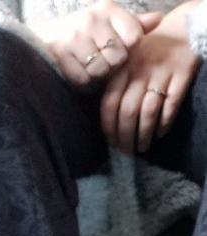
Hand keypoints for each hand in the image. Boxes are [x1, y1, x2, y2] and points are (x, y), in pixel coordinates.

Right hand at [32, 0, 163, 89]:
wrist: (48, 35)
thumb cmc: (87, 31)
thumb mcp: (111, 22)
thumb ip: (135, 24)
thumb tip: (160, 19)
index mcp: (107, 9)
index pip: (134, 37)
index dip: (130, 49)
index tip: (121, 49)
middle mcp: (91, 19)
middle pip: (118, 57)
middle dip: (113, 65)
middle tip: (104, 61)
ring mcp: (74, 37)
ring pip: (101, 70)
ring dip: (98, 75)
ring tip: (92, 67)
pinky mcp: (61, 55)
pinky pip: (83, 79)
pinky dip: (84, 82)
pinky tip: (81, 72)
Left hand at [100, 1, 199, 152]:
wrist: (181, 30)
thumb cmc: (147, 53)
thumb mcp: (125, 63)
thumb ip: (114, 86)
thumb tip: (106, 122)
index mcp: (121, 69)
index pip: (109, 104)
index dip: (109, 128)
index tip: (112, 144)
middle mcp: (139, 71)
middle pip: (128, 112)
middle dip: (125, 137)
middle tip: (127, 152)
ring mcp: (161, 72)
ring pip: (148, 112)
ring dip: (144, 135)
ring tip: (143, 147)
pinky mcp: (182, 75)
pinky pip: (171, 104)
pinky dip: (164, 123)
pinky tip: (159, 134)